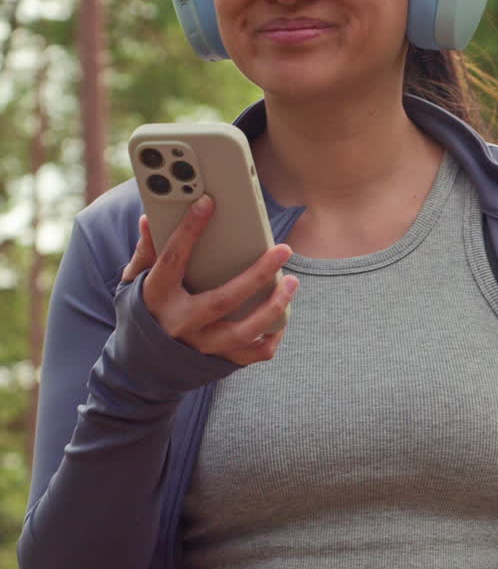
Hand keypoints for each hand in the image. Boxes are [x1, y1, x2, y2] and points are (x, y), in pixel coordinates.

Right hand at [121, 195, 297, 366]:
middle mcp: (181, 323)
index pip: (173, 259)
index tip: (208, 203)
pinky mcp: (217, 362)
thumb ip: (146, 253)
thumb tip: (150, 220)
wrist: (141, 366)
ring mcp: (200, 346)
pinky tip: (282, 320)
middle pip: (223, 299)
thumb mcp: (135, 283)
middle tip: (283, 250)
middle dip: (257, 275)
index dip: (189, 230)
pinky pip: (252, 355)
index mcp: (157, 296)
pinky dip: (271, 339)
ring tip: (291, 283)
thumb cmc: (143, 313)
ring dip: (273, 308)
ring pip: (243, 331)